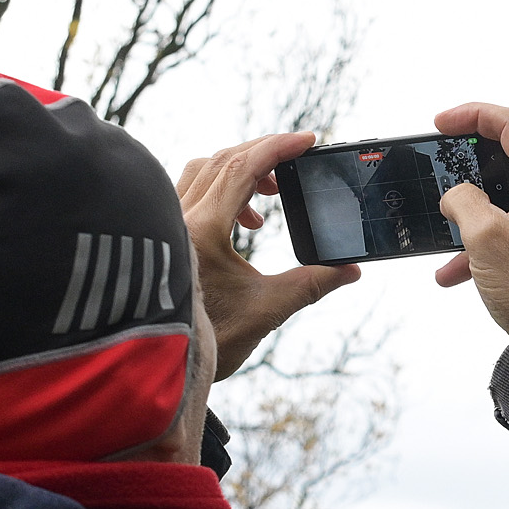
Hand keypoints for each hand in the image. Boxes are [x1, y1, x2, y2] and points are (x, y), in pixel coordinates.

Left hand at [176, 132, 358, 372]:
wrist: (157, 368)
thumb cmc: (207, 341)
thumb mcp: (267, 310)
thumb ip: (312, 284)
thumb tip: (351, 271)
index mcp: (202, 229)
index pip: (243, 167)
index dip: (279, 147)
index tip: (309, 140)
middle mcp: (178, 218)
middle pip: (223, 159)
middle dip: (264, 153)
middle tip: (297, 159)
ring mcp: (166, 223)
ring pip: (204, 171)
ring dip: (241, 170)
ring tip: (271, 194)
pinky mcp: (164, 234)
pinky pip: (192, 190)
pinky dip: (222, 188)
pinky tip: (244, 220)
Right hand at [430, 100, 508, 336]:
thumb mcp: (484, 237)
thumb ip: (463, 201)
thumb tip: (457, 196)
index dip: (473, 114)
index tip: (440, 122)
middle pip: (508, 159)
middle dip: (467, 167)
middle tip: (439, 168)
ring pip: (503, 200)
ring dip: (469, 215)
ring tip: (444, 230)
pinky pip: (508, 232)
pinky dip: (480, 244)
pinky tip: (453, 273)